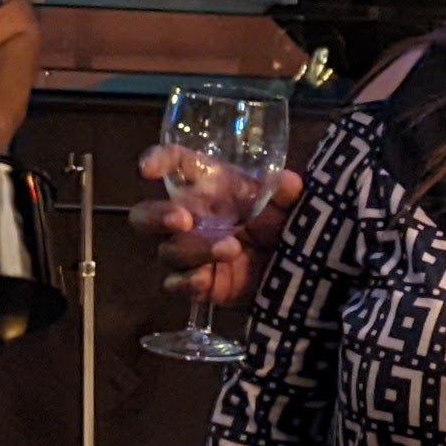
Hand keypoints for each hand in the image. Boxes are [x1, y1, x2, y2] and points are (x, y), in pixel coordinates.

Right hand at [136, 148, 301, 307]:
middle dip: (157, 215)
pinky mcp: (199, 283)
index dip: (158, 161)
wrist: (298, 267)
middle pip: (147, 215)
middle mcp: (190, 217)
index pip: (176, 165)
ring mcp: (190, 252)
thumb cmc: (283, 222)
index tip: (149, 168)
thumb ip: (286, 190)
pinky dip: (187, 281)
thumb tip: (284, 182)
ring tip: (232, 248)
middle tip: (182, 219)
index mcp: (209, 186)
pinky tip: (204, 278)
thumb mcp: (290, 202)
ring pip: (168, 251)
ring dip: (196, 249)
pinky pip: (177, 284)